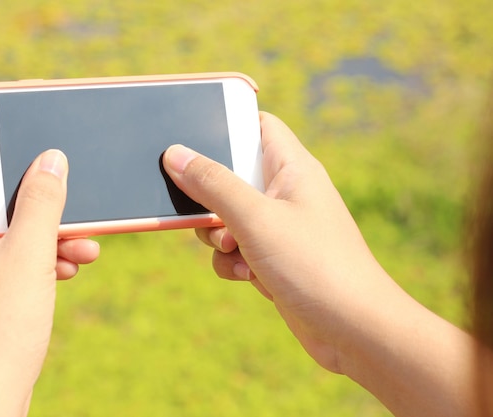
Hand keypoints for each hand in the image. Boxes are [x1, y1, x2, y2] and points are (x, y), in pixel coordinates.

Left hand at [0, 150, 98, 415]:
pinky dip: (30, 262)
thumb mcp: (31, 254)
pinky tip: (64, 272)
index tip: (33, 155)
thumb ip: (43, 200)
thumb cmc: (0, 328)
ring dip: (43, 239)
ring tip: (81, 251)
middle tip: (72, 216)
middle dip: (38, 211)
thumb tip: (50, 158)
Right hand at [163, 112, 390, 370]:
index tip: (193, 138)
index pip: (257, 125)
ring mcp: (281, 227)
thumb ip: (213, 184)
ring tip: (236, 251)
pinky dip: (233, 262)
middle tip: (208, 214)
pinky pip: (237, 249)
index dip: (226, 125)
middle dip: (210, 198)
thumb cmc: (315, 266)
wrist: (353, 331)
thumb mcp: (255, 218)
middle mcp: (287, 193)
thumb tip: (175, 154)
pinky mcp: (275, 258)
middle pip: (231, 175)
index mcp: (292, 167)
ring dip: (218, 235)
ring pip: (228, 217)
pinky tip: (249, 276)